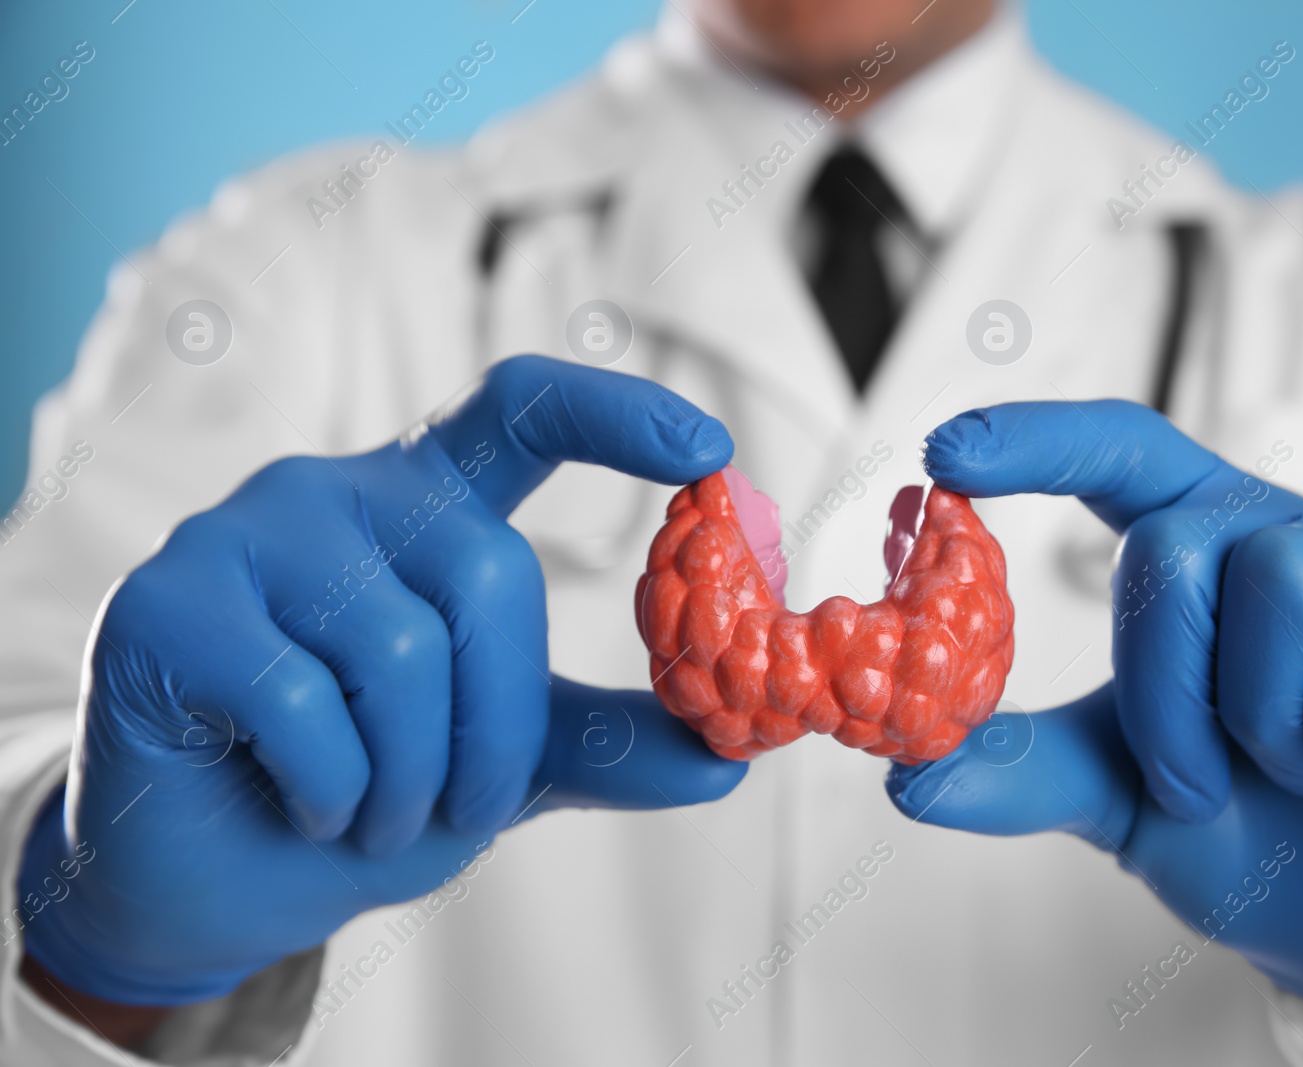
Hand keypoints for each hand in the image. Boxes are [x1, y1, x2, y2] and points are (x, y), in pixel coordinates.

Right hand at [17, 356, 746, 1012]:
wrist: (215, 875)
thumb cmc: (366, 790)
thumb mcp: (505, 763)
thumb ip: (604, 742)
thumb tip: (728, 755)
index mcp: (428, 504)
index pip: (523, 410)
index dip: (617, 414)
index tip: (712, 451)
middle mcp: (337, 492)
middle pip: (490, 571)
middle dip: (499, 724)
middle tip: (464, 809)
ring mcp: (241, 535)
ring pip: (399, 647)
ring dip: (410, 777)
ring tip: (369, 814)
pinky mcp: (164, 603)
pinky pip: (298, 701)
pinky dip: (330, 792)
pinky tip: (301, 807)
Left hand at [885, 401, 1302, 1062]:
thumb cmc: (1245, 835)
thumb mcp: (1116, 795)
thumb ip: (1021, 767)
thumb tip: (906, 774)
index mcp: (1198, 550)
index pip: (1117, 453)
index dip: (1037, 439)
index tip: (944, 453)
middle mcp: (1284, 539)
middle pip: (1174, 544)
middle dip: (1161, 690)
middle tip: (1197, 782)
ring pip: (1280, 582)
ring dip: (1260, 719)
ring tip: (1295, 772)